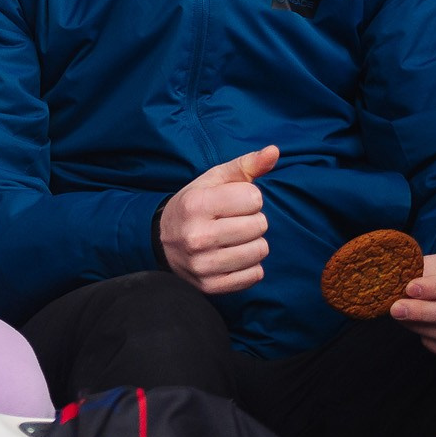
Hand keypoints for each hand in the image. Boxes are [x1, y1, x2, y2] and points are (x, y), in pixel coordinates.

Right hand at [158, 145, 277, 294]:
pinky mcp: (210, 286)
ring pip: (260, 251)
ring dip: (253, 243)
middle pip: (260, 225)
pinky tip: (232, 257)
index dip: (248, 198)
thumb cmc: (193, 205)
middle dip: (252, 220)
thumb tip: (275, 151)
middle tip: (232, 221)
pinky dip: (249, 266)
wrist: (161, 241)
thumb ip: (245, 165)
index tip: (232, 202)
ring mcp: (203, 264)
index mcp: (196, 204)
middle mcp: (197, 236)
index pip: (254, 198)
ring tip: (234, 239)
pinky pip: (255, 275)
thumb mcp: (212, 180)